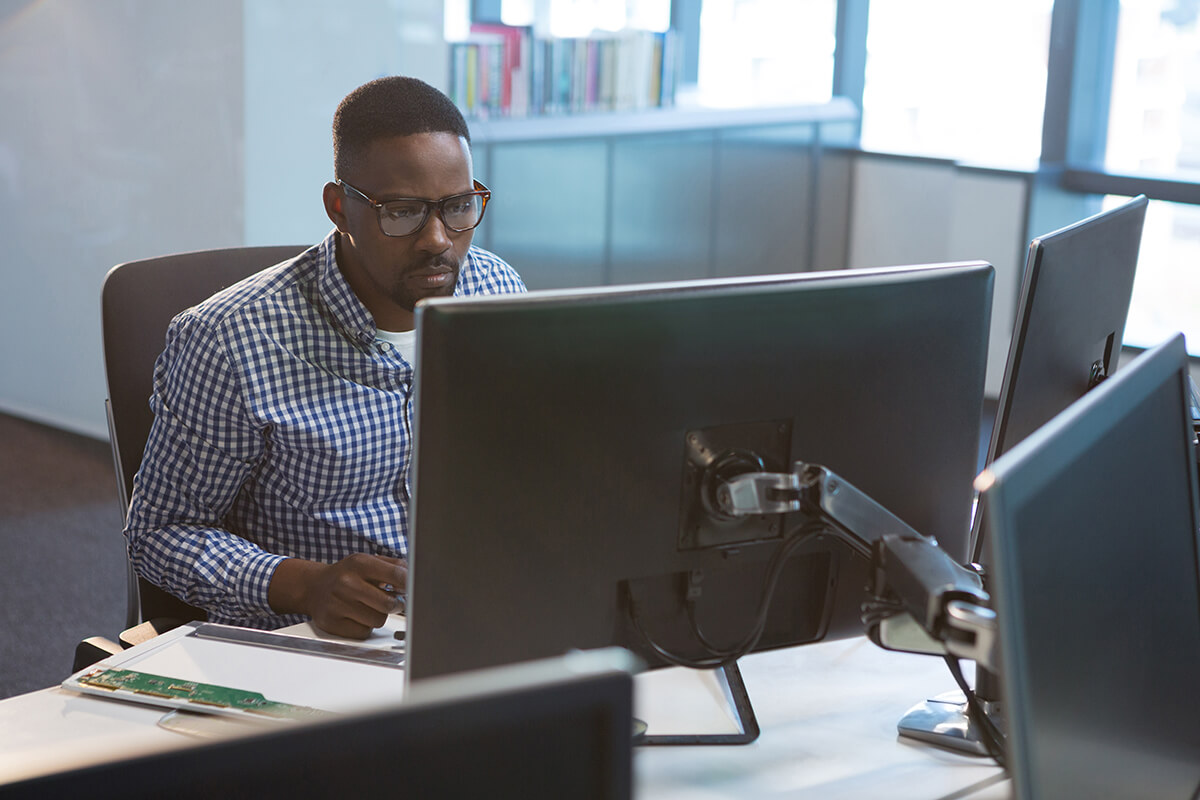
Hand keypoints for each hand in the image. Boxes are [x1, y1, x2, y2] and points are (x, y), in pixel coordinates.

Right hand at [269, 553, 406, 638]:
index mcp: (359, 563)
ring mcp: (337, 603)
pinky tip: (358, 616)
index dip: (409, 584)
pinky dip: (366, 626)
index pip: (397, 574)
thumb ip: (394, 566)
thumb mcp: (368, 562)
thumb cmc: (347, 575)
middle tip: (394, 602)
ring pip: (378, 620)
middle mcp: (347, 582)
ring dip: (380, 616)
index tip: (413, 589)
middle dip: (396, 605)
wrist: (313, 587)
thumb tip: (416, 576)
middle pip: (388, 603)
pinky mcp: (332, 622)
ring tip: (371, 607)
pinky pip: (364, 632)